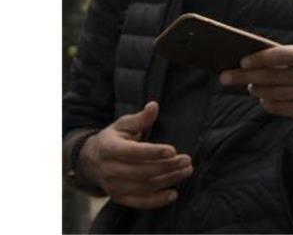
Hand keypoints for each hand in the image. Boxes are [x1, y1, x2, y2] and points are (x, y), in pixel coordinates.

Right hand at [78, 102, 192, 208]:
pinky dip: (157, 201)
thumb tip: (154, 106)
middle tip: (187, 160)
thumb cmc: (113, 139)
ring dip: (168, 180)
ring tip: (186, 171)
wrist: (90, 161)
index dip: (152, 152)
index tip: (172, 150)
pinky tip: (173, 194)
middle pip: (141, 171)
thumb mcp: (123, 125)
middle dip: (166, 166)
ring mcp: (113, 186)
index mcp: (109, 148)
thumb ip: (140, 118)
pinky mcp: (119, 197)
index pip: (132, 152)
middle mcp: (109, 169)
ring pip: (144, 186)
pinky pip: (139, 202)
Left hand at [220, 44, 292, 121]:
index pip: (280, 55)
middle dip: (243, 77)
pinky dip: (266, 102)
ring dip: (254, 89)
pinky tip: (263, 97)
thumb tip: (256, 62)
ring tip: (247, 85)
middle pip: (269, 77)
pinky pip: (278, 107)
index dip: (260, 58)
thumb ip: (289, 57)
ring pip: (271, 93)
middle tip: (225, 76)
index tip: (243, 61)